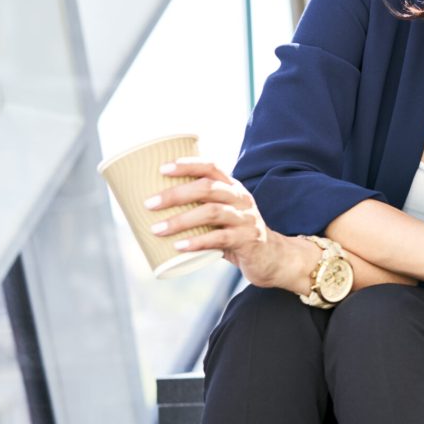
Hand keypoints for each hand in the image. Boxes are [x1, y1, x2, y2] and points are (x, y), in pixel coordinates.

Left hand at [146, 158, 311, 291]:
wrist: (274, 258)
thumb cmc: (238, 236)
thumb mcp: (224, 217)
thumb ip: (199, 211)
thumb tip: (153, 214)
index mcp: (233, 189)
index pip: (212, 167)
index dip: (188, 165)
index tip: (162, 169)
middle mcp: (241, 199)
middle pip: (208, 188)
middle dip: (176, 194)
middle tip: (149, 204)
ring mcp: (246, 219)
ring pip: (212, 212)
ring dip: (181, 220)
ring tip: (157, 229)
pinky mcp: (248, 240)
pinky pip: (220, 239)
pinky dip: (197, 242)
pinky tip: (179, 247)